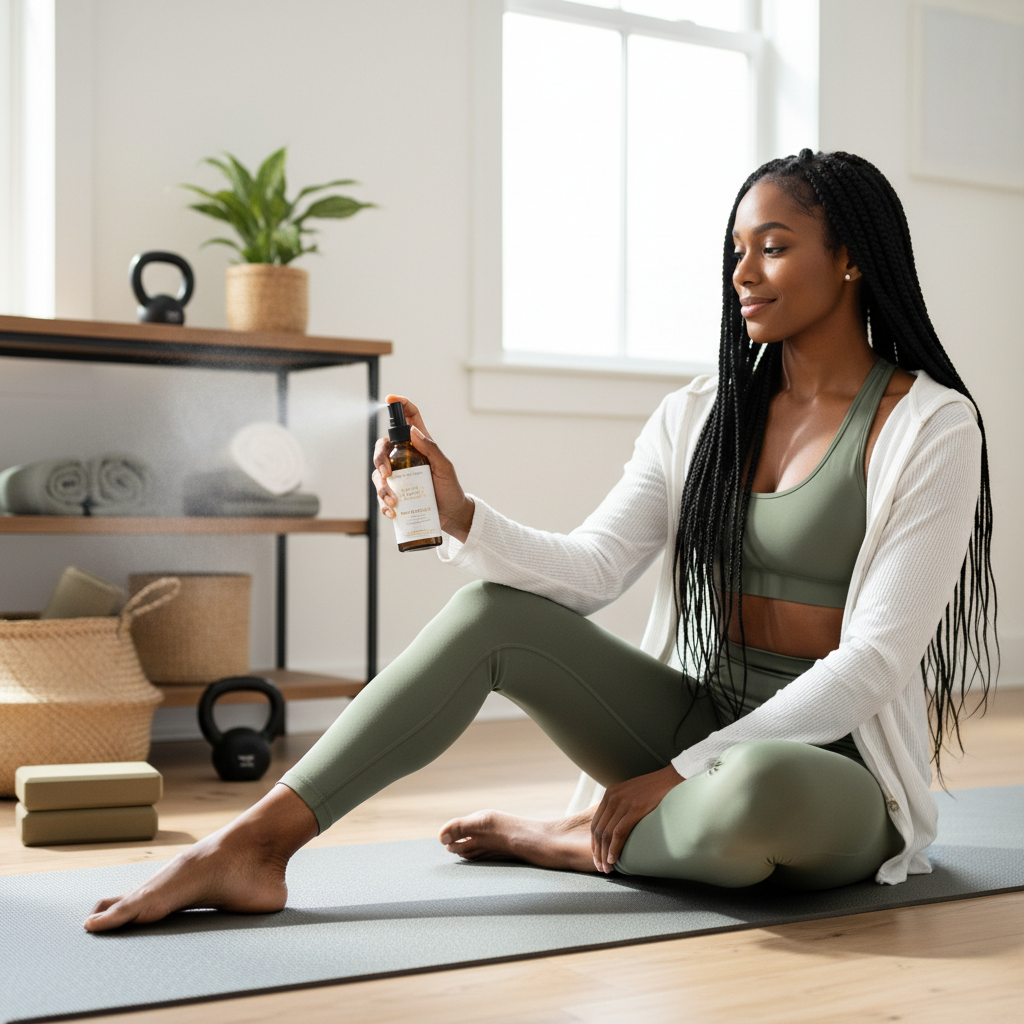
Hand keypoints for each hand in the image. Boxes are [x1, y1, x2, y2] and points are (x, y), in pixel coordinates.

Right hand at [372, 394, 474, 540]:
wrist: (451, 515)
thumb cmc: (450, 488)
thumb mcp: (445, 467)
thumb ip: (431, 448)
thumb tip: (413, 431)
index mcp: (420, 444)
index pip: (409, 418)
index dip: (399, 405)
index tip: (389, 399)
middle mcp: (405, 456)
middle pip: (383, 447)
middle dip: (379, 460)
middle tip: (387, 475)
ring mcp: (399, 474)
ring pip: (378, 473)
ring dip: (382, 488)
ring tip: (394, 502)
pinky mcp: (395, 491)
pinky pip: (381, 493)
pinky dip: (383, 503)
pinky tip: (392, 511)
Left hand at [591, 764, 683, 873]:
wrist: (673, 778)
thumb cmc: (656, 790)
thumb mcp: (633, 796)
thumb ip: (623, 808)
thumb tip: (619, 830)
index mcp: (610, 794)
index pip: (595, 823)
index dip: (594, 844)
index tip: (597, 858)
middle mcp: (612, 797)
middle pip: (598, 830)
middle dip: (597, 852)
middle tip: (601, 868)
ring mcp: (622, 802)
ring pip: (606, 834)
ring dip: (605, 854)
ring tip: (608, 869)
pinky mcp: (634, 809)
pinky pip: (619, 833)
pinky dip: (614, 848)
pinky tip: (615, 859)